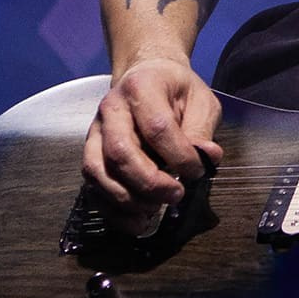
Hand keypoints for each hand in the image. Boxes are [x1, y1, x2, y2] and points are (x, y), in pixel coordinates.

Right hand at [81, 57, 223, 229]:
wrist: (145, 77)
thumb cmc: (175, 90)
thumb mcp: (200, 100)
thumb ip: (202, 129)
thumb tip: (207, 158)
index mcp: (141, 88)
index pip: (157, 128)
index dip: (180, 156)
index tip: (198, 170)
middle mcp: (111, 110)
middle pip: (120, 153)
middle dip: (150, 183)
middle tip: (176, 195)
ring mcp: (95, 133)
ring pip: (99, 172)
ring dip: (128, 199)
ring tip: (156, 208)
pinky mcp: (91, 154)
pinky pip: (92, 187)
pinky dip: (113, 210)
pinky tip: (137, 220)